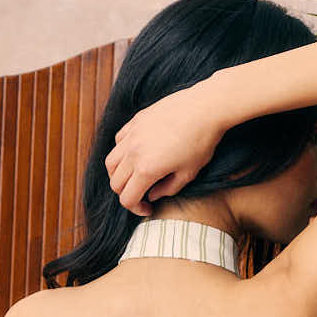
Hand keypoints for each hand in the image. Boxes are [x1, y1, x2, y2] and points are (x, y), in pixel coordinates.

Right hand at [104, 82, 224, 215]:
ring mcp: (132, 135)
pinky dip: (121, 152)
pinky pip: (118, 141)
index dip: (136, 209)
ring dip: (118, 175)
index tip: (148, 208)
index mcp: (147, 169)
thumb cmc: (201, 142)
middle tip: (141, 195)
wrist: (205, 107)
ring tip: (133, 176)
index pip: (127, 198)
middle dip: (126, 194)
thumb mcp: (188, 173)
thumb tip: (151, 195)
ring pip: (111, 162)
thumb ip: (167, 189)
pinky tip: (135, 154)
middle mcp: (133, 153)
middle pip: (115, 183)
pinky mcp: (135, 121)